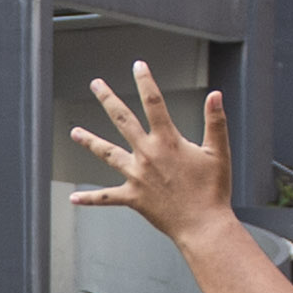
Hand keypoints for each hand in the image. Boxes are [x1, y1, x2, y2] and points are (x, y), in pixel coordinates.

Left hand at [65, 61, 234, 244]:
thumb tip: (216, 94)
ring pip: (107, 154)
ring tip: (75, 132)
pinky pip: (106, 198)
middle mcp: (147, 154)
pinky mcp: (132, 198)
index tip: (138, 66)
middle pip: (122, 120)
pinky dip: (89, 199)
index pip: (154, 102)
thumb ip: (215, 121)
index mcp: (168, 141)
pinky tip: (73, 199)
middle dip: (108, 99)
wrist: (203, 226)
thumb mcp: (219, 152)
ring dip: (89, 141)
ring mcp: (137, 176)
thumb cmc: (214, 190)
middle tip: (96, 84)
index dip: (146, 81)